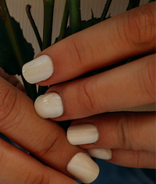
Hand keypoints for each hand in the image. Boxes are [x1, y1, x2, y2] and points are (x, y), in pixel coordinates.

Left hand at [22, 3, 155, 168]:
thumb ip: (139, 32)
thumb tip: (65, 60)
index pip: (135, 30)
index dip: (83, 51)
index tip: (38, 68)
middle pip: (150, 79)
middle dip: (93, 95)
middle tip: (47, 106)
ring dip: (115, 131)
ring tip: (73, 137)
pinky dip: (139, 153)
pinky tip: (106, 151)